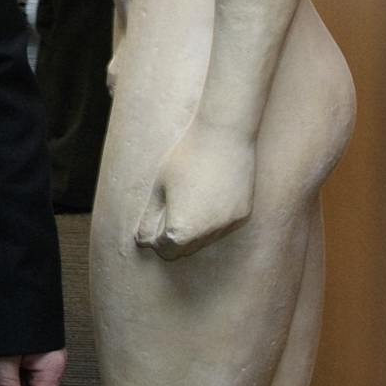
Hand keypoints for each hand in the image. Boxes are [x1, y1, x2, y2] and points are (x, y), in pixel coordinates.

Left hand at [133, 122, 253, 259]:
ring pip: (205, 239)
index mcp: (180, 230)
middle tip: (172, 205)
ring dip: (195, 228)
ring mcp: (227, 226)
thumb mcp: (159, 188)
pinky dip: (214, 218)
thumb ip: (150, 219)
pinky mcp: (242, 215)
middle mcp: (206, 235)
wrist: (223, 136)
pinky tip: (210, 193)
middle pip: (185, 249)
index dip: (156, 234)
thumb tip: (143, 241)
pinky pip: (223, 226)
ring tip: (192, 196)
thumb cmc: (185, 158)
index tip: (158, 214)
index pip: (164, 248)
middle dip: (174, 236)